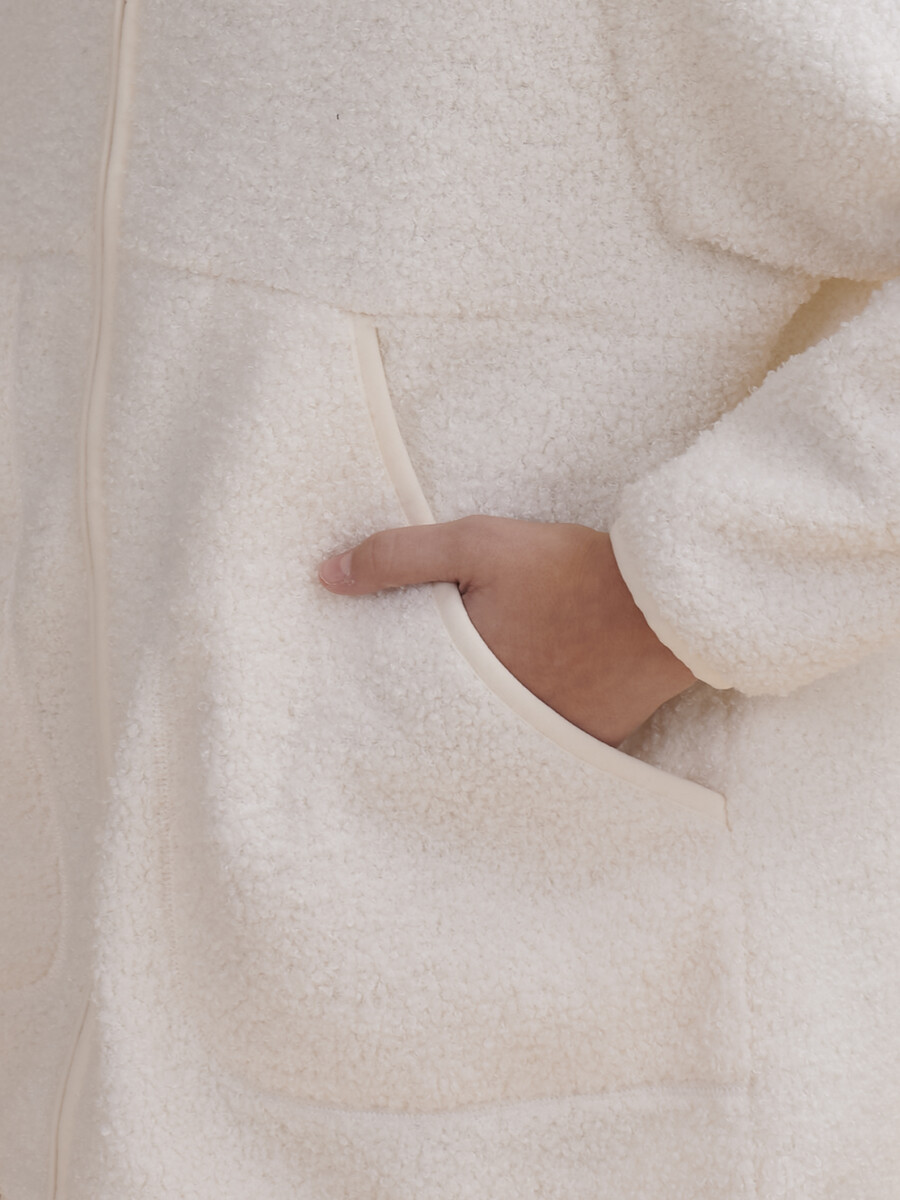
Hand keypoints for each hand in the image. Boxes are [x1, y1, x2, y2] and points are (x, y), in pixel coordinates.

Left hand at [317, 515, 695, 746]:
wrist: (667, 603)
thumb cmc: (570, 569)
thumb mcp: (479, 543)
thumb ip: (399, 556)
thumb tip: (325, 576)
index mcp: (462, 678)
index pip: (399, 690)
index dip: (380, 680)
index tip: (359, 676)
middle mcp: (496, 723)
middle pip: (439, 720)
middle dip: (421, 705)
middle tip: (408, 687)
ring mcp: (542, 739)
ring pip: (486, 734)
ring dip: (470, 718)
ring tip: (454, 698)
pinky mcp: (583, 742)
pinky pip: (535, 744)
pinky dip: (519, 727)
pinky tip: (519, 704)